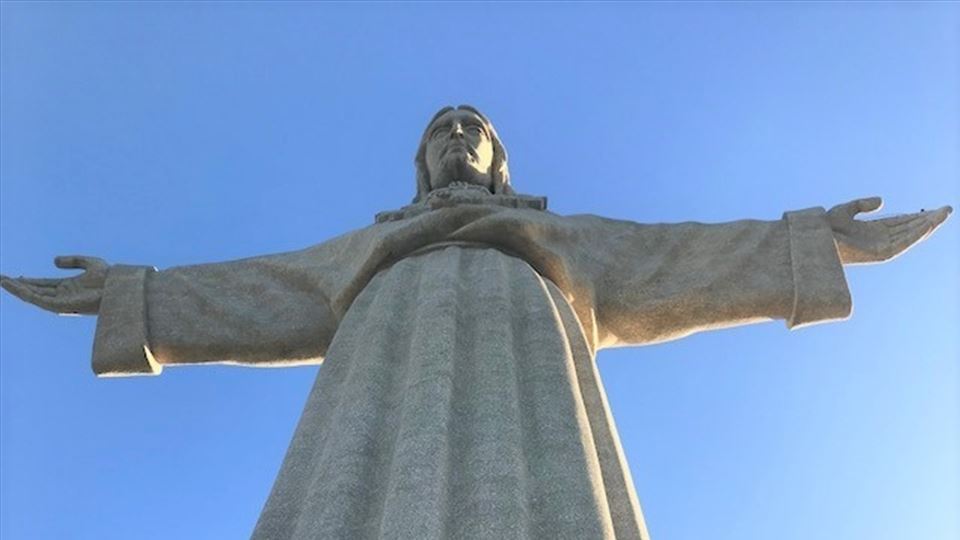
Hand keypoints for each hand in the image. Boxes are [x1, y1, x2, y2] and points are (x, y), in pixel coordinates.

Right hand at [1, 256, 108, 313]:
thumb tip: (53, 261)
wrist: (118, 286)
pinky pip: (39, 300)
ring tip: (2, 280)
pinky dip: (26, 293)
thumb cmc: (110, 277)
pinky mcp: (61, 306)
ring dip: (17, 289)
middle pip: (35, 290)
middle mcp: (62, 295)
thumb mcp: (89, 263)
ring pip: (33, 296)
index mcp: (68, 287)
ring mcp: (61, 301)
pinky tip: (16, 285)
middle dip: (17, 285)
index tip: (15, 276)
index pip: (43, 284)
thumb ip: (73, 261)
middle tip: (1, 278)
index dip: (29, 281)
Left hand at [827, 197, 951, 263]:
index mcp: (873, 231)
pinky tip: (928, 225)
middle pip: (910, 228)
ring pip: (910, 236)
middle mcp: (880, 239)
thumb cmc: (825, 227)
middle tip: (947, 209)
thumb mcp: (845, 210)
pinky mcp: (880, 253)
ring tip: (943, 214)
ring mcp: (881, 246)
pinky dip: (916, 234)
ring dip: (928, 225)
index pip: (902, 222)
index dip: (918, 216)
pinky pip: (903, 243)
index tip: (935, 209)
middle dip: (929, 219)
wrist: (816, 237)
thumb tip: (883, 201)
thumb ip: (862, 204)